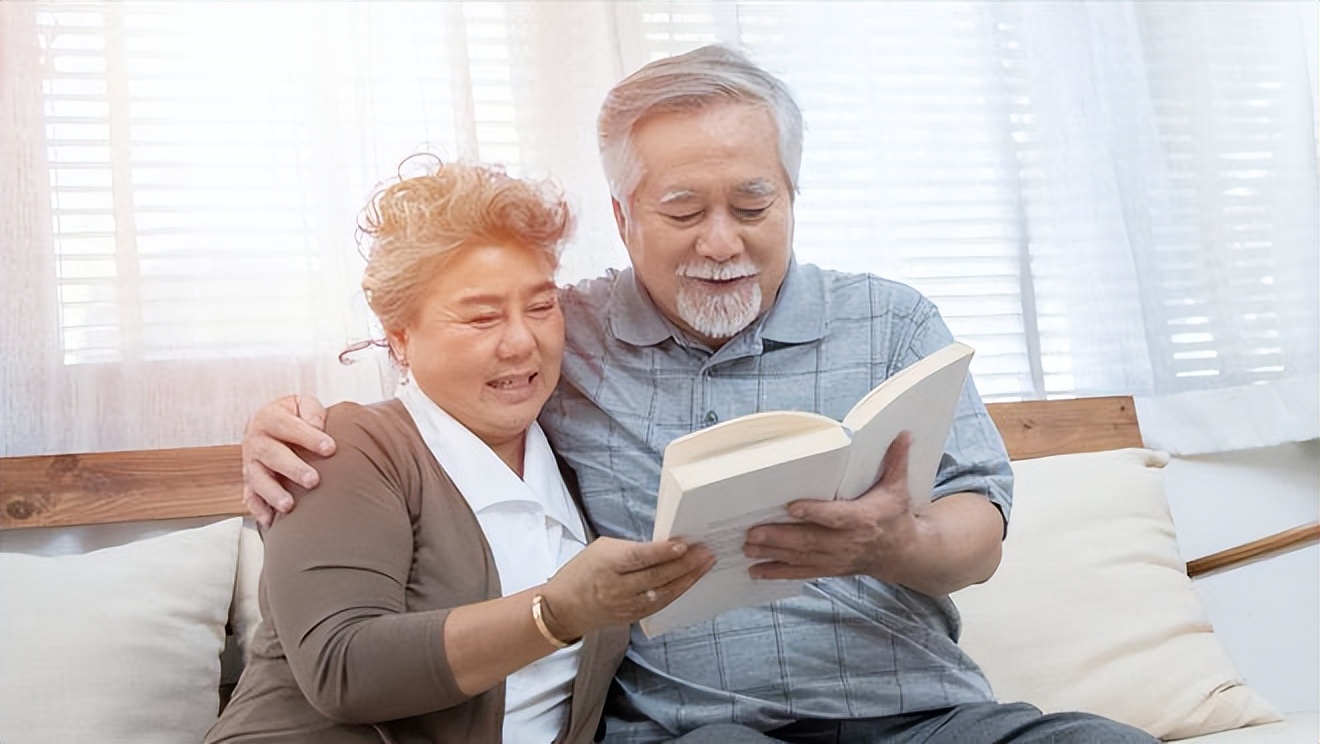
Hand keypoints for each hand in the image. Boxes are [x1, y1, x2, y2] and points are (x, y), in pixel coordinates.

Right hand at [241, 394, 334, 527]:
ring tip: (289, 505)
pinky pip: (250, 498)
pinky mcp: (250, 482)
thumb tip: (318, 427)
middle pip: (271, 455)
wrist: (269, 425)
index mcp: (269, 418)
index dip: (308, 437)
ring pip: (257, 479)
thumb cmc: (294, 417)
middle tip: (313, 480)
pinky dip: (259, 510)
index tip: (330, 448)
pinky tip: (271, 522)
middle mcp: (256, 441)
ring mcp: (251, 463)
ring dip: (273, 493)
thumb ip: (312, 412)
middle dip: (292, 468)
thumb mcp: (302, 404)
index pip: (287, 426)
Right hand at [539, 537, 715, 639]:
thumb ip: (632, 550)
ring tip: (706, 564)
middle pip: (657, 576)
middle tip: (706, 551)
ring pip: (663, 593)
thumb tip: (664, 547)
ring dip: (688, 578)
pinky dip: (677, 592)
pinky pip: (660, 605)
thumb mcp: (602, 550)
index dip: (662, 552)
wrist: (564, 608)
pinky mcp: (632, 617)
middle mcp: (618, 587)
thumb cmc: (583, 570)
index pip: (639, 558)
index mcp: (608, 564)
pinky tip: (691, 580)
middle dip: (685, 564)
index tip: (684, 544)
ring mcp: (626, 605)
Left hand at [743, 431, 917, 581]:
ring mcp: (835, 558)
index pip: (835, 517)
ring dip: (772, 554)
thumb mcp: (897, 488)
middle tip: (753, 532)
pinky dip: (777, 573)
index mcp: (861, 519)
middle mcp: (846, 542)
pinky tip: (755, 570)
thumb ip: (896, 461)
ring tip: (748, 547)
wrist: (901, 553)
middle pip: (809, 540)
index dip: (814, 513)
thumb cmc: (895, 517)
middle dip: (779, 537)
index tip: (792, 507)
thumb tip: (903, 434)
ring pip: (800, 557)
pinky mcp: (828, 568)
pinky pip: (800, 572)